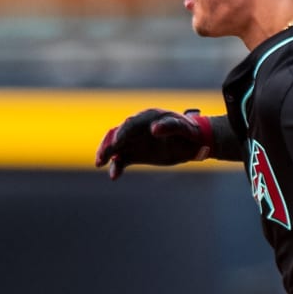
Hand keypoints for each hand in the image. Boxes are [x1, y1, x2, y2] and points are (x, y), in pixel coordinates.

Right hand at [94, 108, 212, 178]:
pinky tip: (114, 176)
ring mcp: (134, 140)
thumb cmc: (189, 132)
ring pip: (115, 146)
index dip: (123, 133)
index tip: (117, 143)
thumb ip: (171, 127)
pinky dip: (116, 167)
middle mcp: (138, 127)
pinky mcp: (134, 153)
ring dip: (106, 154)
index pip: (131, 124)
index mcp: (149, 117)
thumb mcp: (184, 129)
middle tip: (101, 157)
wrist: (193, 142)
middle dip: (108, 144)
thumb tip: (154, 129)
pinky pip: (122, 160)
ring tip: (99, 164)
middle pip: (117, 134)